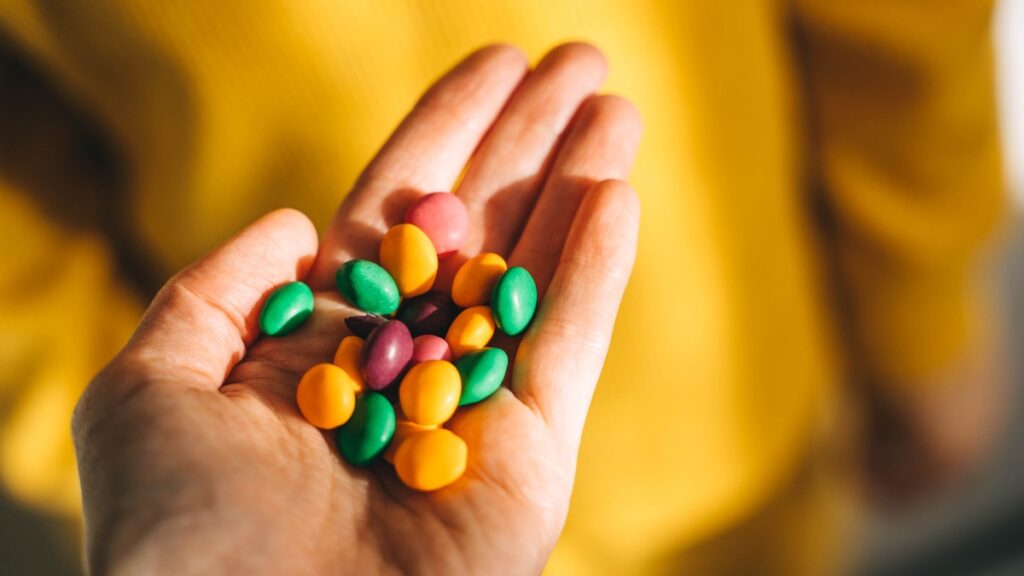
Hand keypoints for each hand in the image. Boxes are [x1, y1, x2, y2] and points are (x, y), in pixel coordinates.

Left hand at [72, 43, 640, 574]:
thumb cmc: (179, 531)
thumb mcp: (151, 385)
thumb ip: (214, 293)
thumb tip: (299, 224)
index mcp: (329, 338)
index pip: (401, 207)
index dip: (449, 130)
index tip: (497, 63)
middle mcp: (410, 362)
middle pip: (484, 226)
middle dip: (531, 142)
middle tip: (585, 64)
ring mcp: (477, 408)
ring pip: (538, 276)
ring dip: (580, 188)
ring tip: (618, 108)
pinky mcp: (530, 459)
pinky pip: (568, 350)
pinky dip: (594, 274)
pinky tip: (614, 193)